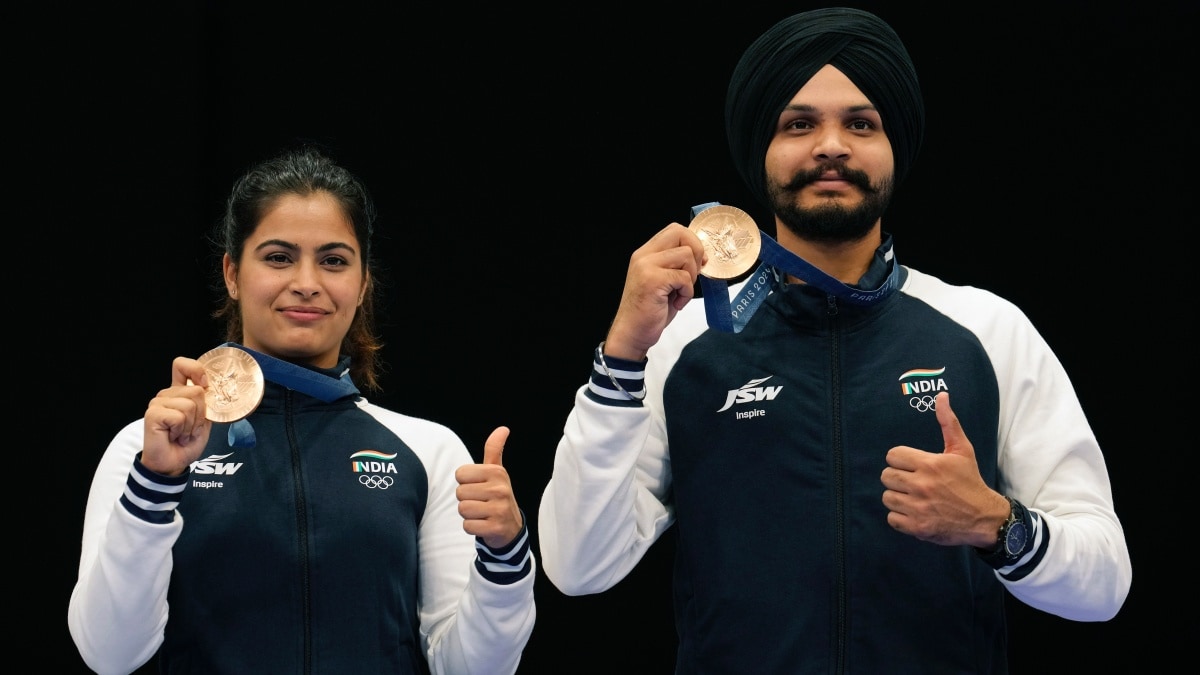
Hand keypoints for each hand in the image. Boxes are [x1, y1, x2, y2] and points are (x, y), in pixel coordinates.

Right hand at [142, 357, 212, 476]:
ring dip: (192, 425)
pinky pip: (179, 416)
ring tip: (182, 434)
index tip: (205, 385)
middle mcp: (167, 394)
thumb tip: (210, 388)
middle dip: (201, 414)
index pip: (182, 365)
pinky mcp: (153, 414)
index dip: (197, 370)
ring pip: (190, 404)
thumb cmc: (187, 443)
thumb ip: (206, 402)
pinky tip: (173, 436)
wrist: (174, 463)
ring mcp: (157, 403)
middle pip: (196, 390)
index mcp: (179, 392)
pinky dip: (182, 430)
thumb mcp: (204, 420)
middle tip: (190, 429)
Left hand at [455, 426, 522, 549]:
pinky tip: (484, 524)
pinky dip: (472, 527)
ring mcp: (499, 509)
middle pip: (460, 493)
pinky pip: (467, 526)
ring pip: (463, 509)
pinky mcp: (495, 527)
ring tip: (482, 513)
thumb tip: (503, 428)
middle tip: (481, 502)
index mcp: (497, 472)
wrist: (511, 526)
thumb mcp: (497, 472)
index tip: (479, 487)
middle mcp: (501, 489)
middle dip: (467, 499)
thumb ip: (494, 449)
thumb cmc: (497, 495)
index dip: (466, 482)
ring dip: (469, 514)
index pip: (460, 474)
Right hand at [603, 223, 706, 361]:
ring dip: (691, 277)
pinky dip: (686, 293)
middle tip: (692, 275)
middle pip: (681, 233)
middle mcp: (644, 255)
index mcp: (646, 253)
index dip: (692, 242)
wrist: (632, 333)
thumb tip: (702, 256)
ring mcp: (647, 266)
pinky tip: (676, 303)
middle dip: (696, 252)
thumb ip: (676, 265)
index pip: (675, 230)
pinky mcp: (652, 280)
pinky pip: (684, 277)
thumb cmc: (650, 310)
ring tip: (680, 293)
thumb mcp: (664, 281)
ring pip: (686, 255)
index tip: (697, 263)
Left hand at [880, 392, 1007, 546]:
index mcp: (930, 464)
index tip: (911, 465)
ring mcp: (918, 507)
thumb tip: (941, 396)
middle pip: (886, 476)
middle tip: (911, 482)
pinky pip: (892, 518)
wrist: (984, 517)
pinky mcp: (917, 527)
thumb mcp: (962, 450)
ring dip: (897, 497)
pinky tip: (914, 512)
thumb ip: (948, 423)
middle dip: (897, 478)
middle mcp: (921, 485)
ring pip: (887, 497)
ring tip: (913, 497)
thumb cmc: (970, 481)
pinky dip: (900, 517)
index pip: (892, 456)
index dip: (900, 460)